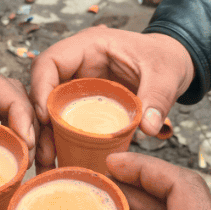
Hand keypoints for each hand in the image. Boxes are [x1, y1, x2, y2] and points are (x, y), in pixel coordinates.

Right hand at [30, 28, 194, 172]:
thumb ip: (157, 98)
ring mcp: (78, 85)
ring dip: (45, 136)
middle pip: (42, 89)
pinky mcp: (83, 104)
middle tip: (43, 151)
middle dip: (38, 121)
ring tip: (48, 163)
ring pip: (49, 109)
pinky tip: (61, 162)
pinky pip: (65, 121)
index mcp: (89, 47)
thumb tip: (148, 129)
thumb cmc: (165, 59)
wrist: (172, 65)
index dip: (41, 88)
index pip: (50, 62)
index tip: (45, 118)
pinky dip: (60, 141)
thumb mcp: (165, 75)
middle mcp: (77, 65)